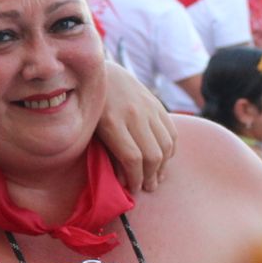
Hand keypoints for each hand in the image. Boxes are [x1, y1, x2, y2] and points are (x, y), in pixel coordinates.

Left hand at [96, 60, 176, 192]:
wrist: (104, 72)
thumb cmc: (90, 107)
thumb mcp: (90, 129)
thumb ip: (106, 153)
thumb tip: (123, 180)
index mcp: (112, 122)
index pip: (132, 158)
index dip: (135, 179)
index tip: (132, 190)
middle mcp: (133, 115)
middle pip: (152, 155)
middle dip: (150, 177)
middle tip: (146, 188)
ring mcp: (148, 108)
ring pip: (166, 146)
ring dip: (162, 167)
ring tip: (155, 178)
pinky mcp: (157, 105)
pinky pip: (171, 133)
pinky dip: (170, 150)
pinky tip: (162, 161)